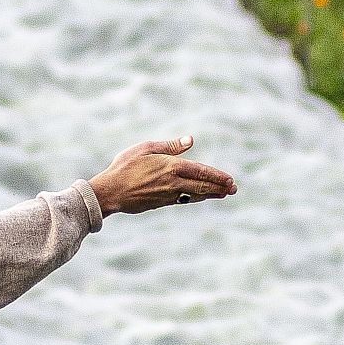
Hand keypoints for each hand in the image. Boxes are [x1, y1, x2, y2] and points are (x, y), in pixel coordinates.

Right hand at [88, 137, 238, 214]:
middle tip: (233, 189)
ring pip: (195, 195)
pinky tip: (200, 196)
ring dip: (210, 194)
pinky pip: (183, 199)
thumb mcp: (146, 148)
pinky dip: (195, 198)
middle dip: (219, 188)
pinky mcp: (162, 203)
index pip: (201, 172)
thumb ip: (170, 146)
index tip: (230, 180)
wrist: (110, 192)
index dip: (217, 176)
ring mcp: (168, 196)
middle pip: (202, 186)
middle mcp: (173, 183)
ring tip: (222, 193)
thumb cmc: (125, 166)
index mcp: (171, 167)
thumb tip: (191, 140)